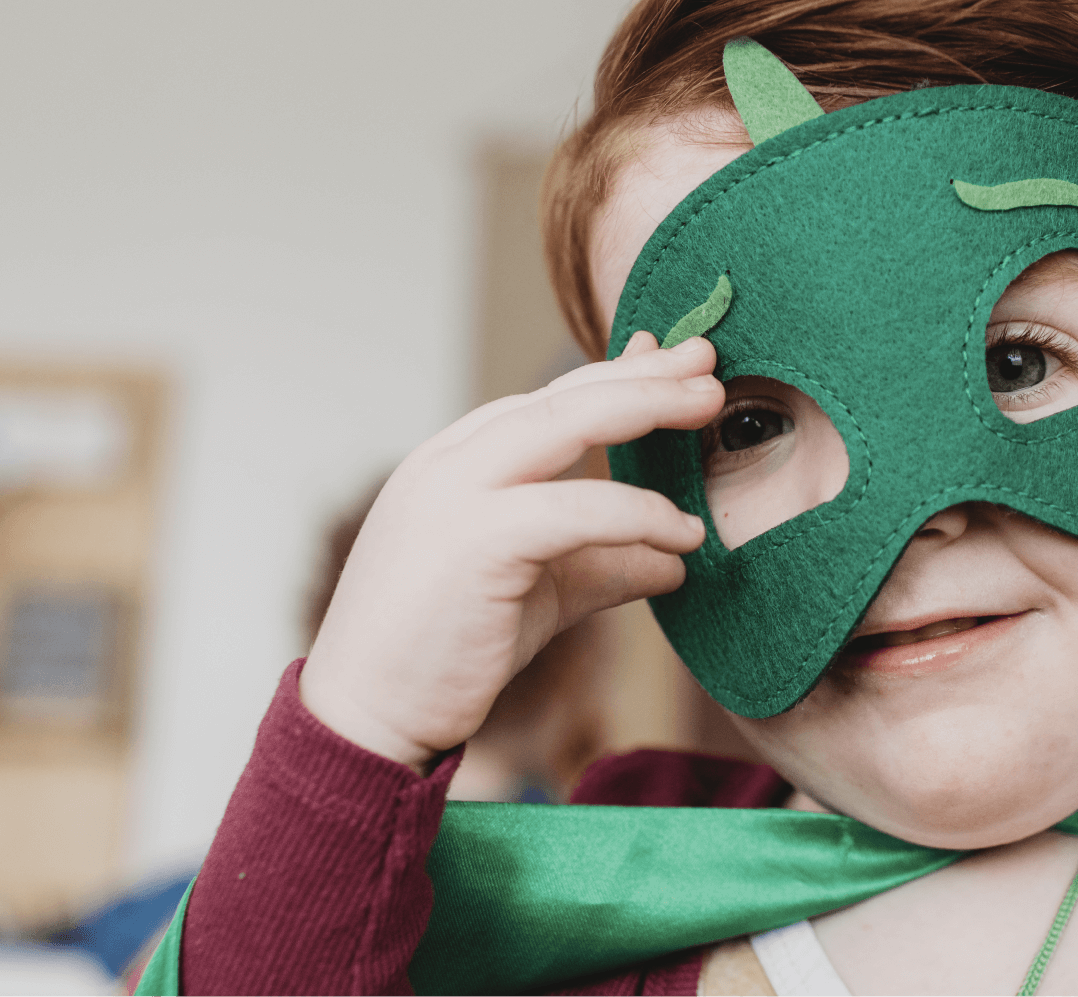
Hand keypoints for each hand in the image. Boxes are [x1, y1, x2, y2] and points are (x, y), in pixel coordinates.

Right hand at [301, 333, 722, 769]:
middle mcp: (450, 462)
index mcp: (454, 462)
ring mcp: (455, 494)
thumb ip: (601, 562)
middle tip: (710, 357)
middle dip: (645, 372)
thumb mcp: (539, 593)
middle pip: (564, 395)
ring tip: (712, 406)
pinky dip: (638, 513)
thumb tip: (674, 559)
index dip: (618, 376)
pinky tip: (683, 534)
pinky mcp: (474, 542)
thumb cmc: (442, 654)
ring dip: (647, 407)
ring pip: (567, 423)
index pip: (548, 401)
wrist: (365, 719)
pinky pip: (576, 510)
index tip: (677, 363)